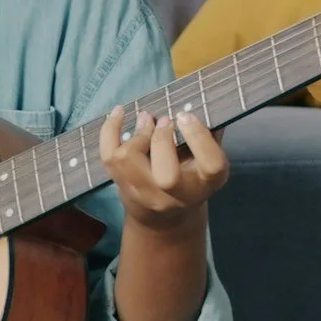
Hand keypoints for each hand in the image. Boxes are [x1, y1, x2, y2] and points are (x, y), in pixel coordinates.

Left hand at [99, 105, 229, 234]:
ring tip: (147, 118)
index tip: (185, 116)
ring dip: (138, 134)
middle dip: (162, 140)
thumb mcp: (206, 161)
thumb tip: (198, 101)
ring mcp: (144, 195)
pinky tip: (119, 112)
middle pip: (167, 176)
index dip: (199, 137)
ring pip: (130, 162)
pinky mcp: (121, 187)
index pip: (211, 165)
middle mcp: (176, 197)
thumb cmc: (190, 178)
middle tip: (165, 120)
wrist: (163, 218)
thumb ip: (209, 135)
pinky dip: (110, 130)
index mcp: (206, 185)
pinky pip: (108, 156)